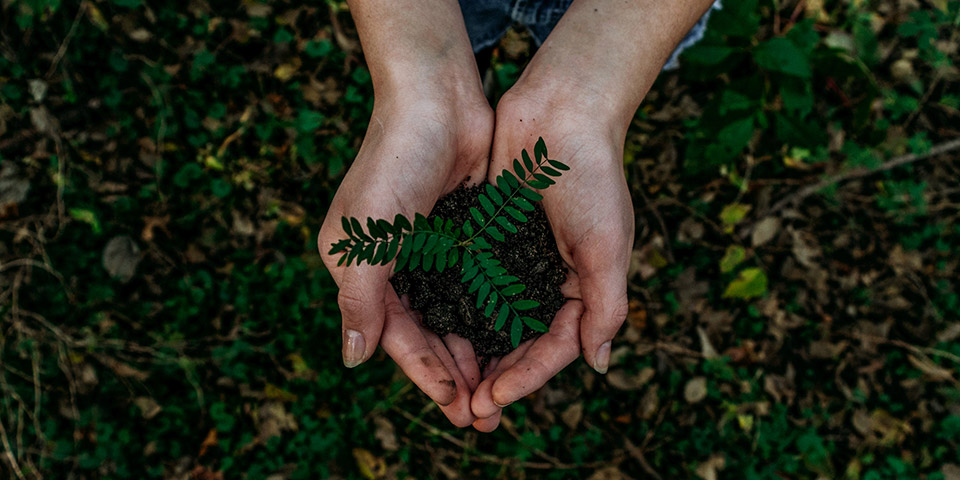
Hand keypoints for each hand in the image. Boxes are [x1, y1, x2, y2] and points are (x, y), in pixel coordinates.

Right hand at [318, 91, 492, 426]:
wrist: (437, 98)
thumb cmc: (394, 162)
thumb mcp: (367, 236)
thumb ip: (360, 299)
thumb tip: (352, 360)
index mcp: (360, 268)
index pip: (394, 334)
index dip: (424, 372)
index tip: (455, 404)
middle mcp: (393, 265)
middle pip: (426, 333)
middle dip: (453, 374)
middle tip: (483, 415)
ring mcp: (430, 251)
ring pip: (454, 316)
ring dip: (475, 352)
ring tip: (500, 390)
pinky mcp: (462, 235)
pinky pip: (477, 287)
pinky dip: (490, 315)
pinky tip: (512, 340)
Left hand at [470, 87, 632, 431]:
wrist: (561, 110)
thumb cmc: (592, 176)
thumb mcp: (607, 245)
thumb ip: (606, 306)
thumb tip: (598, 364)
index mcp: (584, 286)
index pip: (555, 347)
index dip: (527, 378)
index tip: (495, 399)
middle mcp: (549, 279)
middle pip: (521, 342)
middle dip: (497, 377)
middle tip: (468, 409)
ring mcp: (518, 259)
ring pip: (492, 319)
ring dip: (474, 352)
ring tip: (448, 383)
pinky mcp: (489, 237)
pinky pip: (471, 282)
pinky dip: (457, 309)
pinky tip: (434, 330)